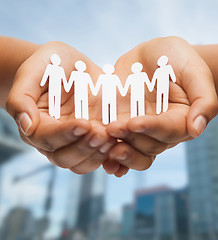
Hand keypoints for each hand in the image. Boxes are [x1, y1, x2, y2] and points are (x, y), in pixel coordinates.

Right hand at [6, 41, 114, 174]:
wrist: (70, 66)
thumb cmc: (49, 65)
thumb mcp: (33, 71)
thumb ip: (21, 98)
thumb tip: (26, 125)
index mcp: (36, 125)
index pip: (47, 138)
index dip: (65, 134)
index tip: (84, 123)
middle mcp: (54, 139)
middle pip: (64, 157)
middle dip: (83, 147)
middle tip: (101, 133)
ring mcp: (74, 141)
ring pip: (82, 163)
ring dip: (97, 155)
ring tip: (111, 139)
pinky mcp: (92, 138)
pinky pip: (99, 157)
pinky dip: (109, 156)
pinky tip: (120, 144)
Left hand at [103, 36, 217, 175]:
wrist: (150, 57)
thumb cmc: (174, 59)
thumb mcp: (193, 71)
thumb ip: (203, 99)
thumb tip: (196, 130)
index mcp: (181, 119)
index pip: (169, 130)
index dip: (152, 128)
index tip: (134, 123)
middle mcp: (161, 130)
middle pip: (149, 146)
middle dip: (130, 139)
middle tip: (112, 129)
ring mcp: (141, 131)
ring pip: (134, 152)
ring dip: (120, 154)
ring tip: (103, 145)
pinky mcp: (124, 127)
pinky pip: (119, 146)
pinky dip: (111, 158)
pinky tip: (104, 160)